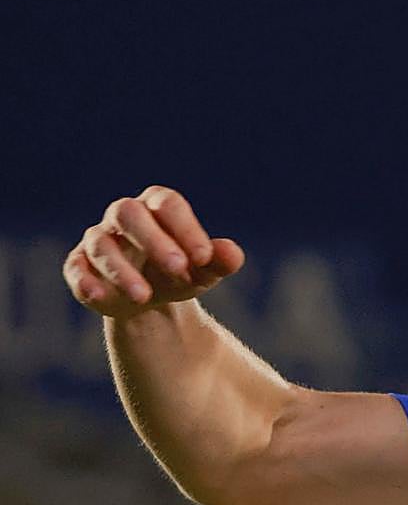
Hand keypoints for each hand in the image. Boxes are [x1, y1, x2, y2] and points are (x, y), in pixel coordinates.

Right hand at [63, 185, 244, 318]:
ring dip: (121, 269)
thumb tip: (234, 254)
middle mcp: (123, 216)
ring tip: (145, 296)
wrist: (152, 300)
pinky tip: (99, 297)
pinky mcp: (80, 266)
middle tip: (179, 268)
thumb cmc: (181, 272)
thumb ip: (220, 261)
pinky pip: (75, 269)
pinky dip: (85, 282)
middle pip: (129, 213)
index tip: (204, 257)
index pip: (167, 204)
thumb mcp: (204, 270)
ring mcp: (98, 239)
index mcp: (156, 207)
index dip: (185, 227)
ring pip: (101, 244)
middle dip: (153, 240)